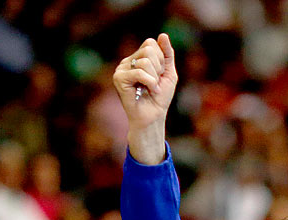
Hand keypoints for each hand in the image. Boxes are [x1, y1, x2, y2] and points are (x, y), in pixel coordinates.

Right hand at [113, 34, 177, 164]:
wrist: (153, 117)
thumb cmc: (160, 98)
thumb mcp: (169, 73)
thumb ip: (167, 54)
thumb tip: (163, 35)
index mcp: (138, 58)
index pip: (151, 44)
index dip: (161, 60)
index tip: (159, 75)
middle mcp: (128, 61)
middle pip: (149, 50)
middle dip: (158, 69)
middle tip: (154, 83)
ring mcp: (122, 69)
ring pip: (145, 62)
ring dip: (154, 78)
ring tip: (150, 88)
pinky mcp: (118, 78)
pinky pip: (139, 73)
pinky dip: (149, 83)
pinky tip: (147, 91)